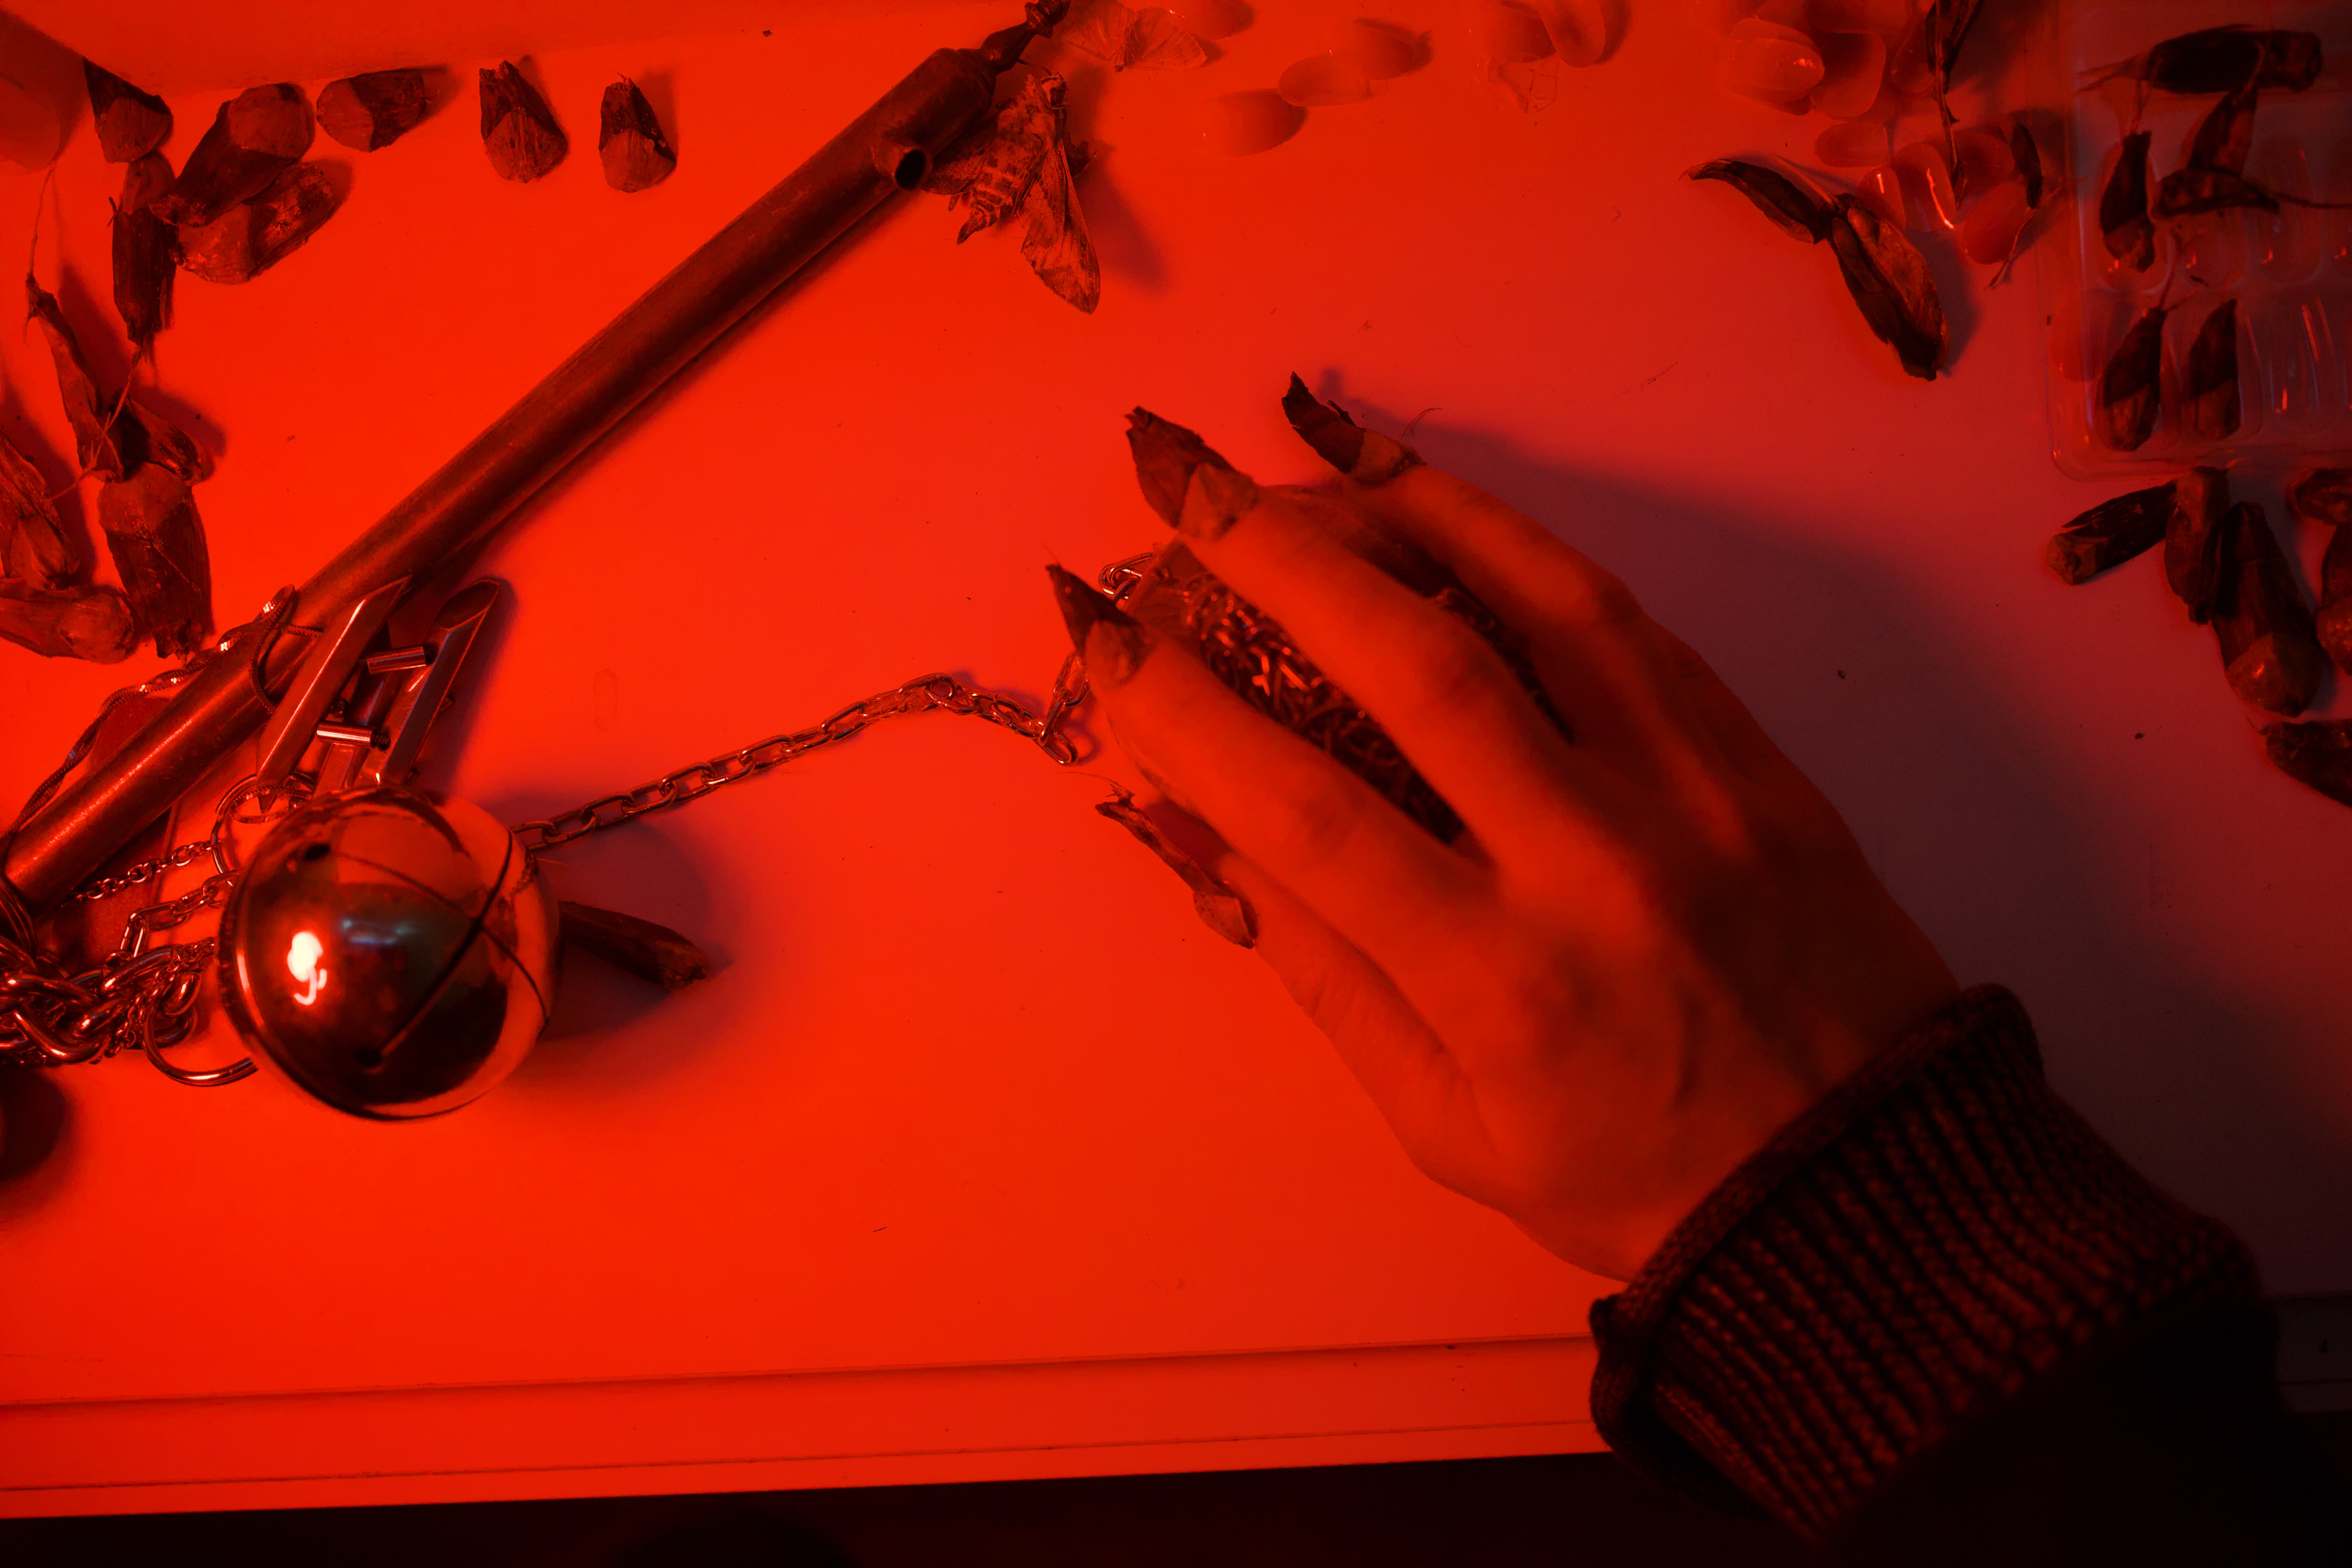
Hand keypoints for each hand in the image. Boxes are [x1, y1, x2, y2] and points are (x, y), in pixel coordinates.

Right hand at [1056, 400, 1958, 1281]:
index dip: (1180, 712)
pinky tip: (1431, 490)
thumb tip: (1201, 827)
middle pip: (1412, 668)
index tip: (1094, 628)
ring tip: (1291, 443)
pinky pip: (1618, 615)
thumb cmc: (1633, 1175)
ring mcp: (1685, 793)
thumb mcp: (1446, 1126)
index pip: (1304, 816)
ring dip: (1394, 506)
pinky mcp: (1746, 754)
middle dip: (1270, 556)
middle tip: (1174, 476)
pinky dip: (1514, 536)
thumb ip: (1323, 972)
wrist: (1866, 1186)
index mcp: (1497, 986)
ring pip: (1529, 602)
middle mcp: (1592, 867)